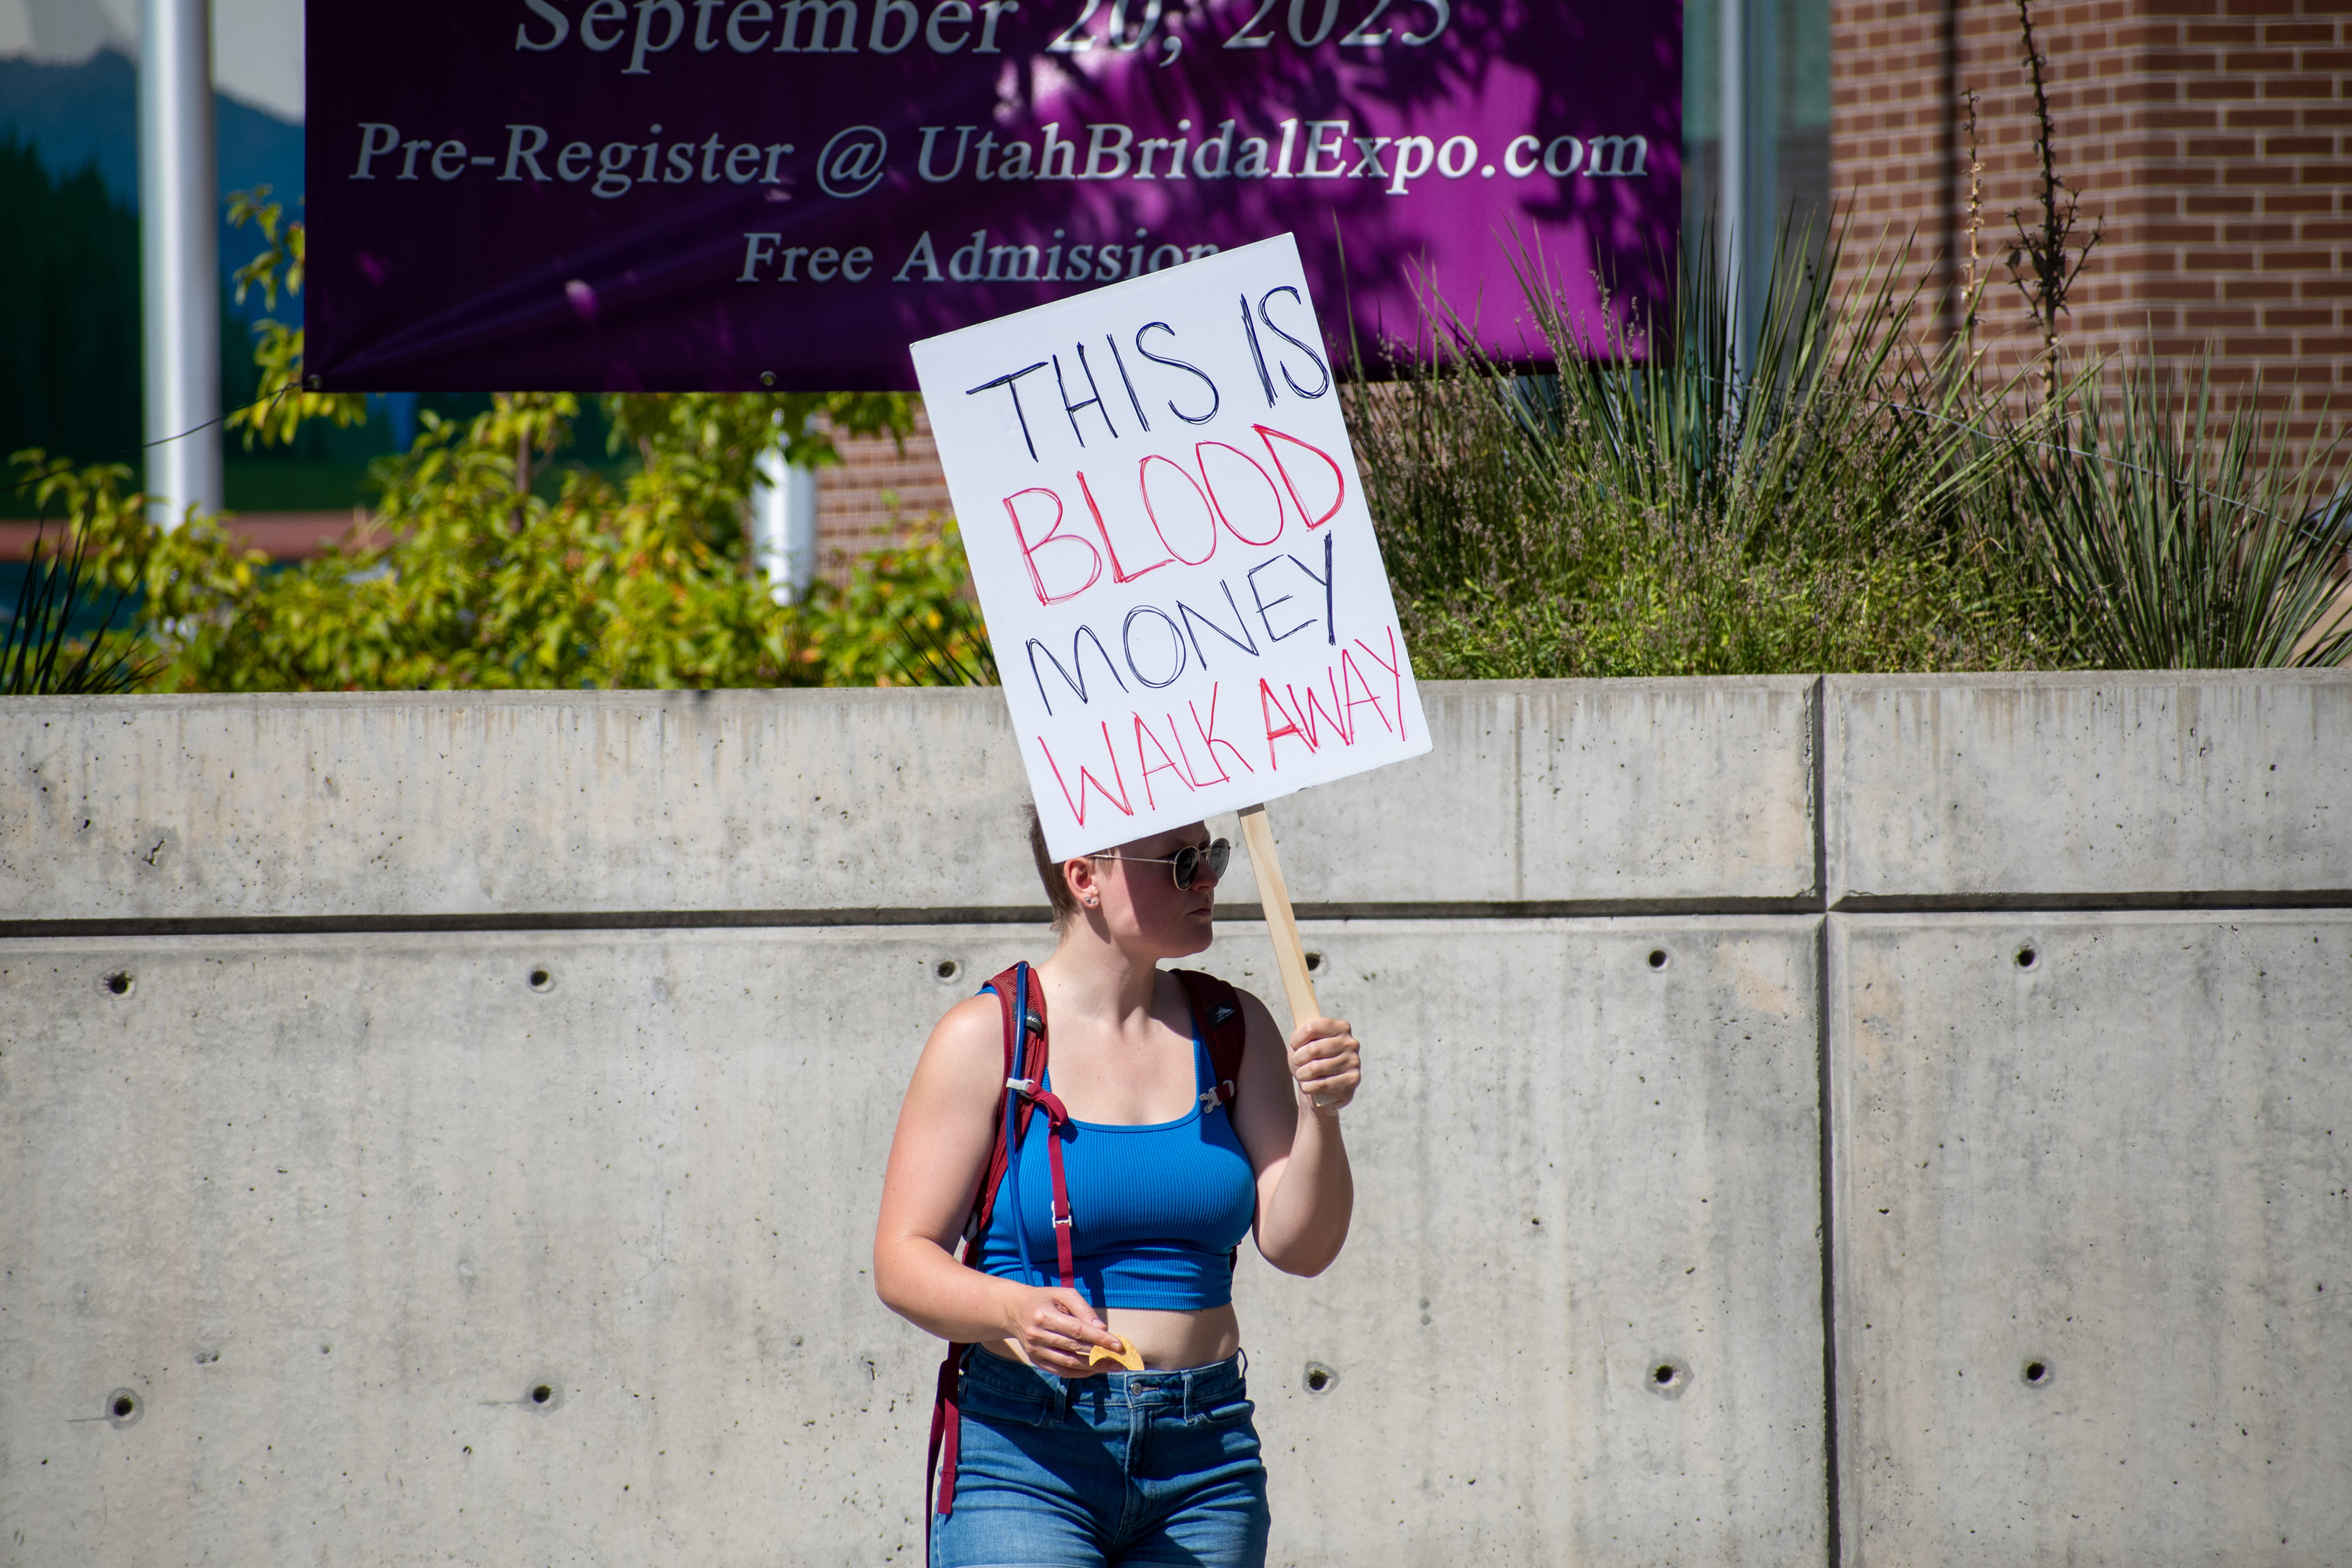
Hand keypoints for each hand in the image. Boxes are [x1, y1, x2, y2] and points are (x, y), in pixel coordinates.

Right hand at [1001, 1286, 1123, 1377]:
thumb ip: (1083, 1309)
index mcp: (1044, 1315)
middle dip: (1100, 1354)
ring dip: (1093, 1367)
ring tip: (1112, 1367)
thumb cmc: (1045, 1300)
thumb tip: (1102, 1328)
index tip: (1118, 1345)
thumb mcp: (1064, 1295)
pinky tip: (1094, 1370)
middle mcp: (1037, 1335)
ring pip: (1068, 1363)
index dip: (1099, 1339)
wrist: (1014, 1310)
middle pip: (1074, 1348)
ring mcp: (1035, 1350)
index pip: (1077, 1330)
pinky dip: (1079, 1372)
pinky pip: (1060, 1371)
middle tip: (1120, 1359)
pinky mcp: (1035, 1360)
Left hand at [1287, 1017, 1360, 1111]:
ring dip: (1302, 1073)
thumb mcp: (1306, 1042)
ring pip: (1315, 1067)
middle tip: (1297, 1062)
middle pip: (1313, 1049)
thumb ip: (1303, 1031)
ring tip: (1302, 1074)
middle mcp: (1350, 1043)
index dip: (1297, 1039)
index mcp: (1341, 1027)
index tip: (1294, 1046)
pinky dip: (1308, 1086)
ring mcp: (1354, 1061)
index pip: (1311, 1028)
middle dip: (1298, 1058)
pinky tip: (1308, 1085)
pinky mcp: (1352, 1080)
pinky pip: (1321, 1084)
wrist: (1324, 1089)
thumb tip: (1302, 1026)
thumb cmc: (1312, 1060)